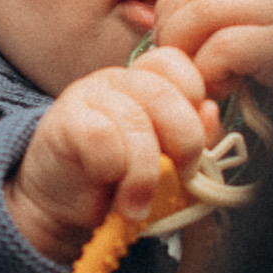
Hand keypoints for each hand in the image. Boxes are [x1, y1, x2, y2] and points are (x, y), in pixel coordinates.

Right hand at [6, 48, 217, 261]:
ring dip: (145, 173)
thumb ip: (194, 141)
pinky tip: (108, 185)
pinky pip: (102, 136)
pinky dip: (113, 168)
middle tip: (181, 178)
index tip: (190, 146)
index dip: (194, 101)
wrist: (62, 208)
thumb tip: (211, 114)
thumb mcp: (168, 165)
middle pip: (164, 94)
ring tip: (138, 204)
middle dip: (183, 143)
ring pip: (135, 121)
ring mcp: (88, 95)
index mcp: (146, 82)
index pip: (177, 64)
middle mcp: (117, 80)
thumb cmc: (117, 184)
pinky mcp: (63, 120)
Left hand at [150, 0, 272, 100]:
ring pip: (207, 14)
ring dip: (191, 57)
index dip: (171, 15)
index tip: (174, 54)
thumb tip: (136, 13)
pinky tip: (224, 94)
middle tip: (182, 76)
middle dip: (174, 36)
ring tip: (206, 87)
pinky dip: (211, 74)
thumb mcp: (242, 54)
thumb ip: (200, 30)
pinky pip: (227, 46)